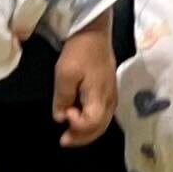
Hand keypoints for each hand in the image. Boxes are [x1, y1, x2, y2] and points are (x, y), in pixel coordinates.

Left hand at [50, 22, 119, 146]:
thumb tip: (60, 117)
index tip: (64, 115)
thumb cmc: (80, 51)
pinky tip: (80, 118)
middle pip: (100, 127)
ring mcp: (111, 94)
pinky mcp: (109, 89)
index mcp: (100, 96)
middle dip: (82, 137)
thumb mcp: (65, 74)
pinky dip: (91, 122)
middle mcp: (110, 99)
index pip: (92, 124)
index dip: (77, 126)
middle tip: (64, 140)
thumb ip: (62, 98)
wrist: (94, 31)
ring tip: (70, 134)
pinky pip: (102, 113)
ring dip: (87, 131)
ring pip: (102, 122)